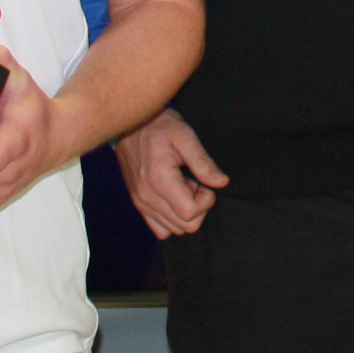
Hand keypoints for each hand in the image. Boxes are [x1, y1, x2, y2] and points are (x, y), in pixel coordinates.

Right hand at [115, 107, 228, 237]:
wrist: (132, 123)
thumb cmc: (159, 126)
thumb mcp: (185, 136)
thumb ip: (203, 162)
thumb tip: (221, 182)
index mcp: (159, 180)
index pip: (190, 213)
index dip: (205, 200)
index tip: (204, 182)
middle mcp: (146, 196)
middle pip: (184, 226)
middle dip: (197, 207)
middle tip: (195, 182)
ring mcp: (140, 202)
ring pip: (173, 229)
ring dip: (185, 211)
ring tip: (183, 186)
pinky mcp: (138, 203)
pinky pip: (159, 228)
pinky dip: (172, 218)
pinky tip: (174, 196)